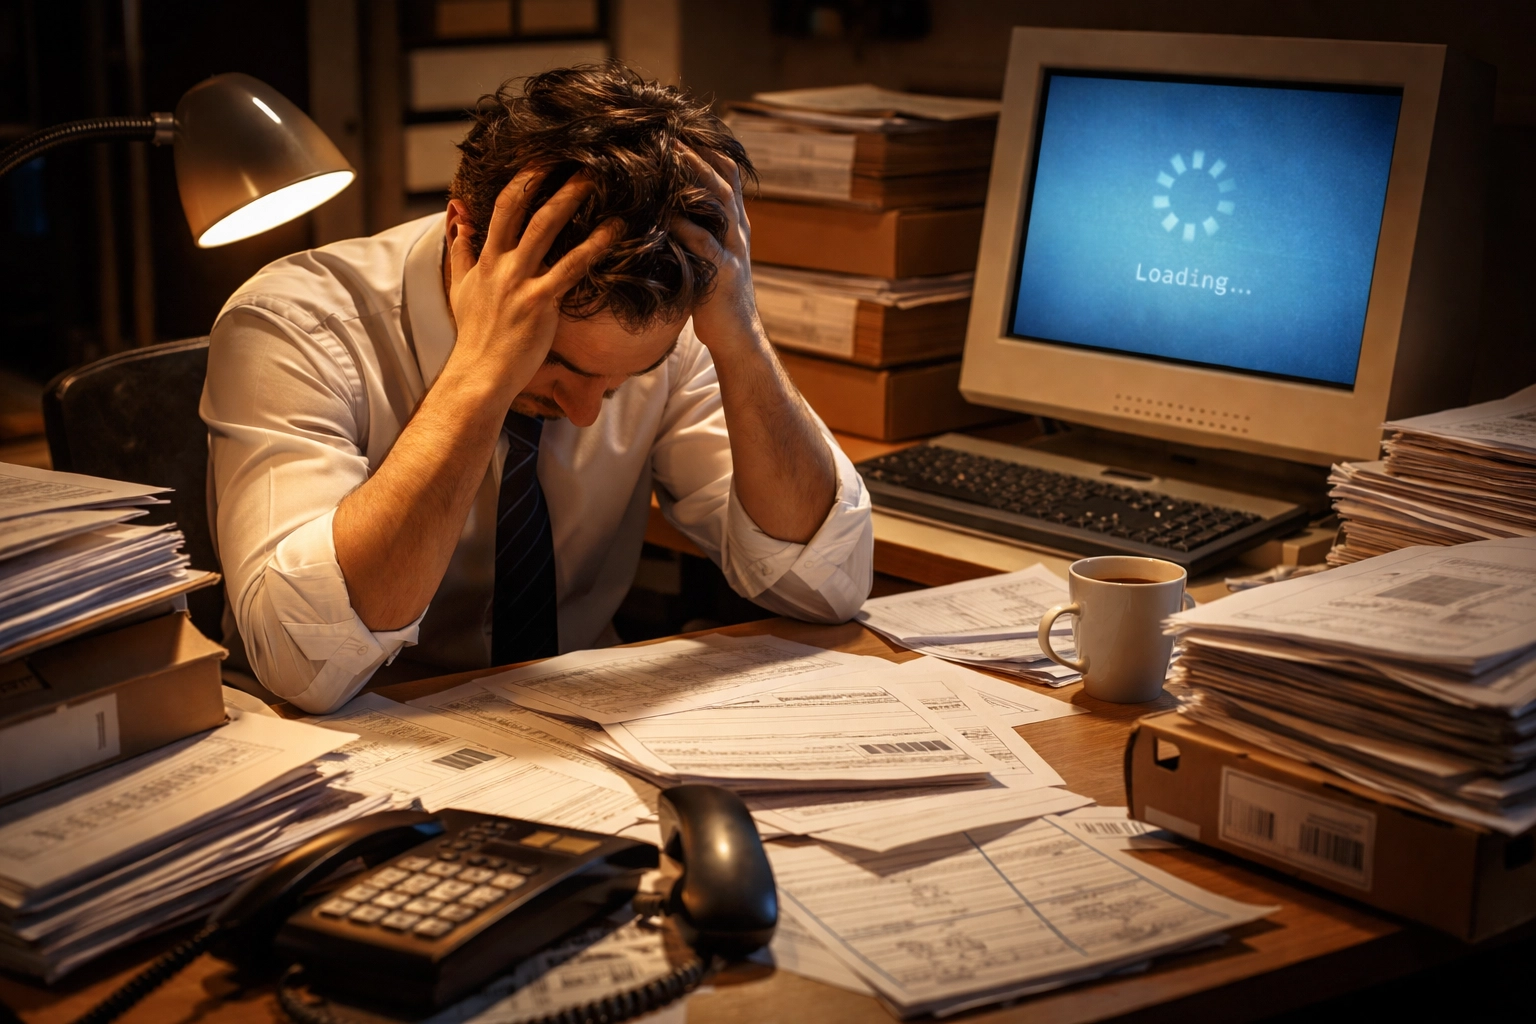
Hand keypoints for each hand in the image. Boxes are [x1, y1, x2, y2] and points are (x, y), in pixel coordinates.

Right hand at [443, 168, 617, 403]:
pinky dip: (594, 245)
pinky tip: (614, 230)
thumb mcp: (460, 287)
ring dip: (571, 198)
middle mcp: (501, 264)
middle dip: (547, 177)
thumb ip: (462, 251)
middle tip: (575, 155)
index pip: (503, 207)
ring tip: (597, 178)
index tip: (545, 159)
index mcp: (486, 258)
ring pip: (545, 228)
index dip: (524, 179)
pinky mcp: (539, 302)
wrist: (480, 373)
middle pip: (523, 207)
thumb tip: (459, 219)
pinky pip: (571, 267)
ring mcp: (520, 281)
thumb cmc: (475, 334)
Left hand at [669, 147, 764, 354]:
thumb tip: (668, 205)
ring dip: (694, 178)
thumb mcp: (709, 255)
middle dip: (699, 154)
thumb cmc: (715, 298)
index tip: (683, 128)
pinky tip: (664, 213)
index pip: (729, 175)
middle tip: (671, 132)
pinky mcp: (723, 272)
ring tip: (670, 158)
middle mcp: (738, 232)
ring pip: (719, 203)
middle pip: (724, 180)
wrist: (737, 337)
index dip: (709, 150)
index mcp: (736, 224)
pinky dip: (684, 225)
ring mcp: (733, 250)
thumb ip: (698, 229)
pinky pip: (703, 242)